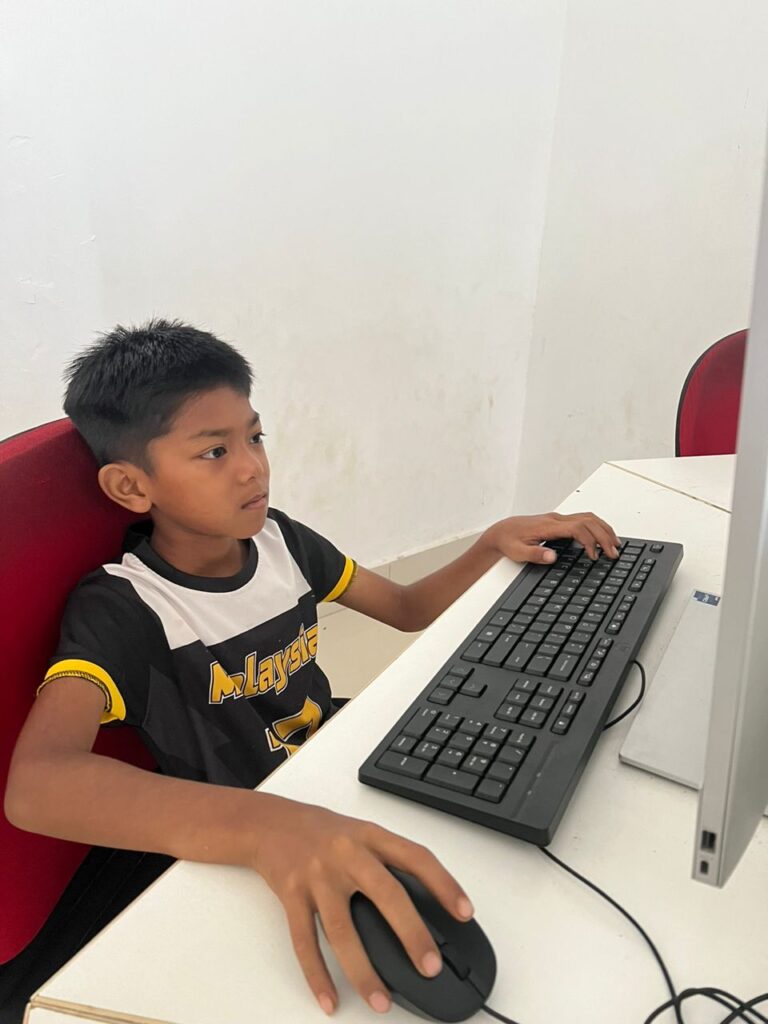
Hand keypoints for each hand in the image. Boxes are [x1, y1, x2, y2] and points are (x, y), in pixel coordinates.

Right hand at [251, 795, 473, 1014]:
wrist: (269, 823)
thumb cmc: (322, 831)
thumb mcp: (360, 833)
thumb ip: (388, 861)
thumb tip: (425, 906)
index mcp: (370, 836)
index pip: (416, 857)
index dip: (444, 884)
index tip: (465, 912)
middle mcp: (346, 853)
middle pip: (385, 894)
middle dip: (411, 934)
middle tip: (429, 967)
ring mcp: (317, 875)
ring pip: (343, 930)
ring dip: (363, 971)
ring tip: (381, 1001)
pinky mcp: (291, 895)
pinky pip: (305, 942)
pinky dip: (318, 975)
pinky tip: (330, 998)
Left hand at [485, 511, 620, 563]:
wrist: (501, 532)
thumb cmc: (509, 541)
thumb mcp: (517, 552)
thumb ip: (534, 555)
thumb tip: (552, 557)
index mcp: (548, 526)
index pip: (577, 528)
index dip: (589, 541)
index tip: (595, 556)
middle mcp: (556, 519)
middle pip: (588, 521)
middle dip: (604, 536)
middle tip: (614, 553)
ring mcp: (558, 519)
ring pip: (588, 518)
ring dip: (603, 529)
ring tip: (615, 544)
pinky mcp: (559, 522)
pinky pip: (584, 520)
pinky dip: (597, 527)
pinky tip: (602, 537)